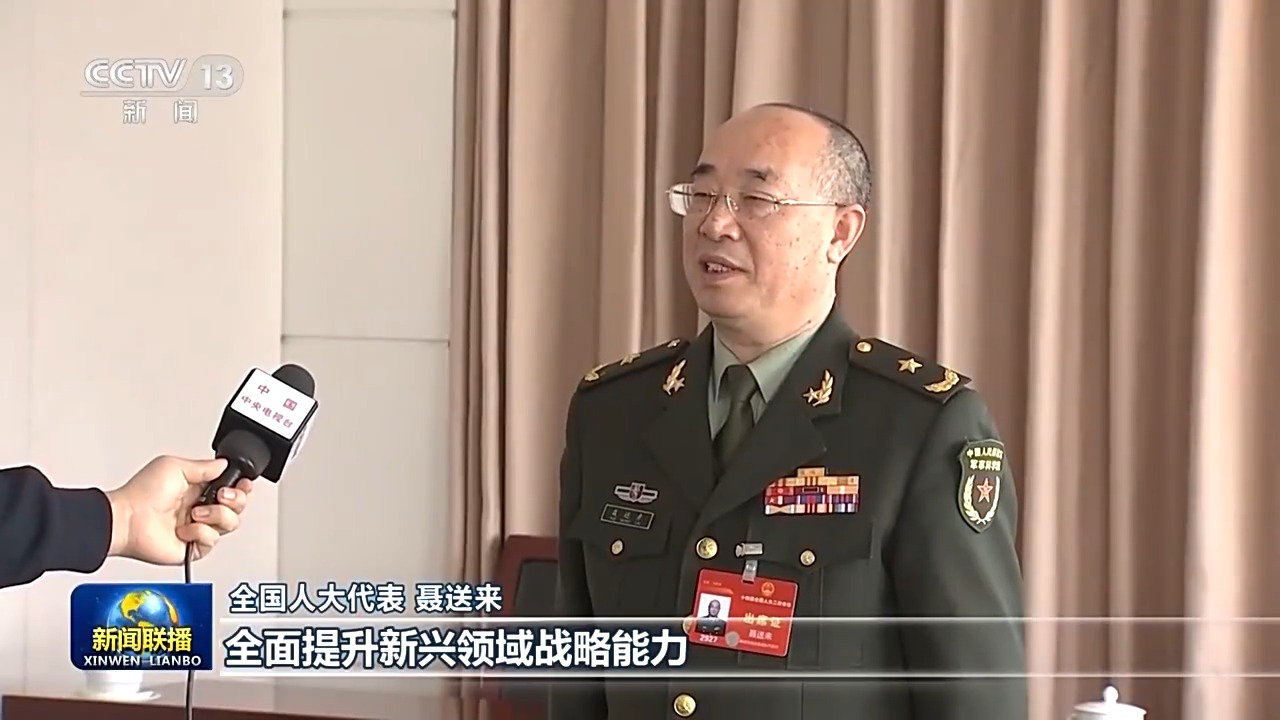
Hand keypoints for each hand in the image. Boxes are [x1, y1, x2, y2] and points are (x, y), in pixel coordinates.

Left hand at [104, 456, 253, 564]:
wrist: (127, 521)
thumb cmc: (142, 494)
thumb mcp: (174, 466)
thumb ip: (204, 466)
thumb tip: (224, 464)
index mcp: (198, 488)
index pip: (231, 487)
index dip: (241, 486)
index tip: (242, 483)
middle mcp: (200, 507)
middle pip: (237, 506)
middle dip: (236, 499)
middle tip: (221, 496)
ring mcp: (198, 528)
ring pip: (230, 523)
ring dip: (216, 515)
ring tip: (195, 513)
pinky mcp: (194, 547)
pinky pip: (213, 540)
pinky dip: (199, 533)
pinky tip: (184, 529)